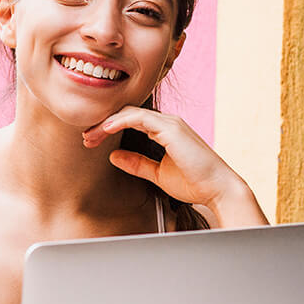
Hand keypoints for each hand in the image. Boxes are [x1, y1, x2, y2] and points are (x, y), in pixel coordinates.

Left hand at [82, 106, 267, 226]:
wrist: (217, 190)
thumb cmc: (194, 182)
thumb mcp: (157, 173)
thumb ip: (137, 164)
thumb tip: (113, 156)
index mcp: (164, 130)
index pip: (129, 121)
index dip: (108, 128)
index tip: (91, 140)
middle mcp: (167, 122)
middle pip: (126, 114)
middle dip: (103, 124)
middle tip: (86, 137)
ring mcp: (170, 123)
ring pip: (129, 113)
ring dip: (107, 123)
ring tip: (91, 135)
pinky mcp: (171, 128)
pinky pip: (139, 118)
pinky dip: (120, 121)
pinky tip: (106, 128)